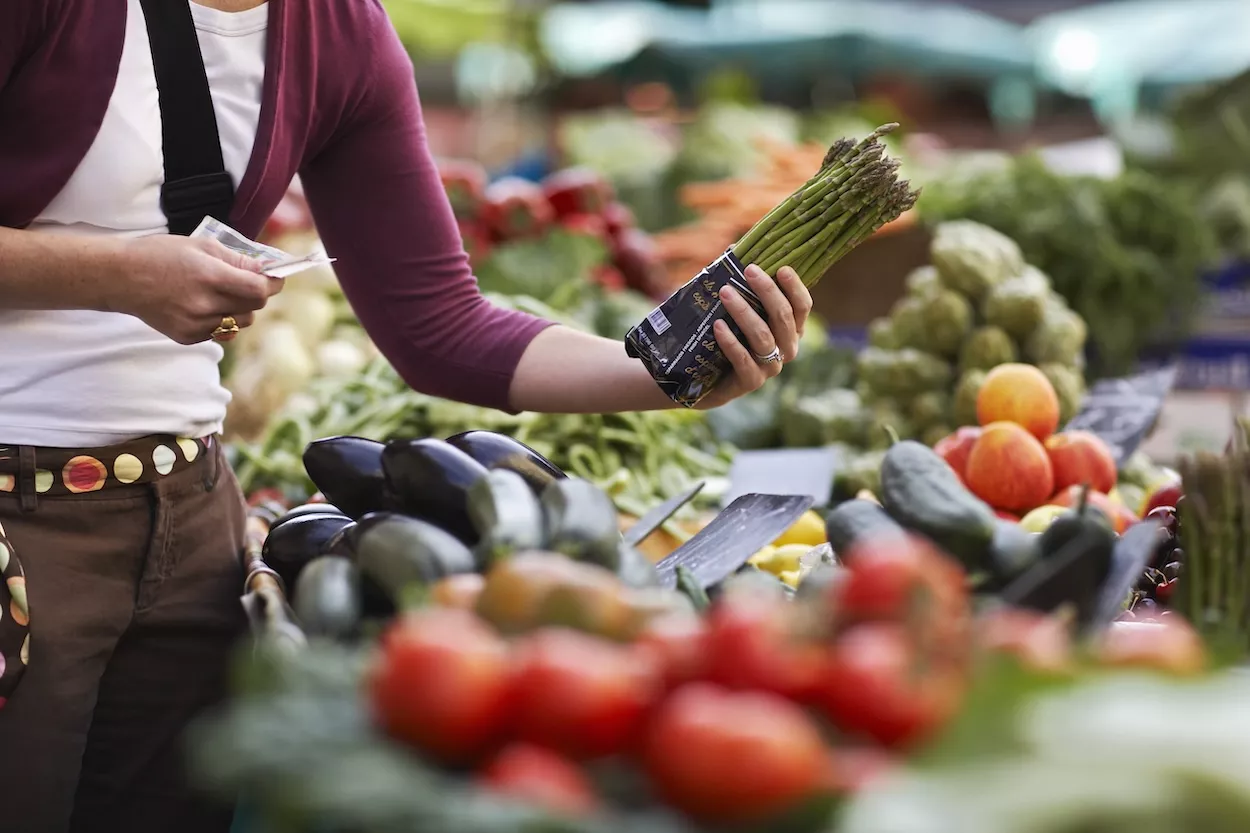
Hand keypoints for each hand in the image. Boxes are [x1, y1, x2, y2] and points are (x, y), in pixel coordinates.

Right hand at [107, 235, 282, 344]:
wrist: (120, 277)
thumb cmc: (160, 254)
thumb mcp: (201, 246)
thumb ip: (238, 260)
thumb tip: (267, 270)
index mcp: (210, 277)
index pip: (259, 290)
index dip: (272, 284)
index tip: (275, 277)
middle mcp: (204, 305)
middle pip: (254, 308)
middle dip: (257, 294)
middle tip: (247, 282)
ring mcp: (196, 325)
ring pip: (241, 322)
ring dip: (241, 308)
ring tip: (221, 293)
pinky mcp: (187, 337)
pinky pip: (220, 332)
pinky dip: (220, 319)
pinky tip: (202, 305)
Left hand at [696, 264, 811, 409]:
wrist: (703, 379)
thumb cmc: (723, 336)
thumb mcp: (735, 310)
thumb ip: (741, 286)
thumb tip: (733, 250)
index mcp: (790, 330)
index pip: (802, 307)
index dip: (795, 287)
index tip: (782, 268)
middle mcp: (786, 349)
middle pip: (784, 318)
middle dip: (767, 291)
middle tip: (749, 271)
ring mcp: (769, 368)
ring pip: (763, 336)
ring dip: (744, 312)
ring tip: (725, 293)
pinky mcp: (750, 382)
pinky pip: (743, 360)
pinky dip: (731, 342)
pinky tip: (717, 326)